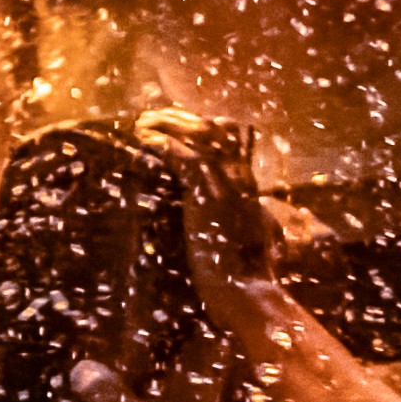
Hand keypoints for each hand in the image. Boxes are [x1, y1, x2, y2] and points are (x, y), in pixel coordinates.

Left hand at [112, 110, 274, 274]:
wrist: (244, 286)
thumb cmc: (245, 271)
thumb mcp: (253, 237)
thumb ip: (251, 221)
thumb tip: (258, 224)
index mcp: (248, 184)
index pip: (234, 138)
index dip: (208, 126)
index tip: (184, 123)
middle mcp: (240, 176)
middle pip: (215, 129)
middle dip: (184, 119)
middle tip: (157, 115)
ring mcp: (225, 181)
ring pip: (198, 136)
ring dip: (168, 124)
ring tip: (143, 121)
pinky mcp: (206, 192)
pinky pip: (181, 156)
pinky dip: (160, 143)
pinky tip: (142, 139)